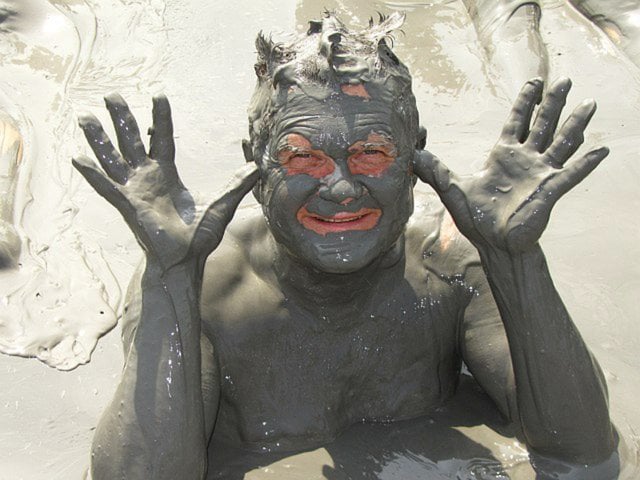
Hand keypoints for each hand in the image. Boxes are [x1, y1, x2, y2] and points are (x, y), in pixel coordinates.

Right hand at [73, 94, 257, 268]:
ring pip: (112, 158)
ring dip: (99, 138)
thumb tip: (259, 168)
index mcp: (167, 175)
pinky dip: (92, 173)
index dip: (159, 118)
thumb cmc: (200, 237)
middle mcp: (147, 178)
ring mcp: (134, 190)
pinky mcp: (126, 205)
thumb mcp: (222, 205)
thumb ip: (238, 184)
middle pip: (130, 140)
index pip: (161, 138)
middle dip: (121, 119)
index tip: (157, 95)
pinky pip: (105, 186)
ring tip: (85, 116)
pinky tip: (77, 158)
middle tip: (112, 95)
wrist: (186, 260)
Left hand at [412, 78, 607, 253]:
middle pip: (543, 124)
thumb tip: (413, 155)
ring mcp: (540, 174)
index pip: (518, 121)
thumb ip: (436, 171)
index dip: (526, 102)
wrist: (495, 244)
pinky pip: (571, 174)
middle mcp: (525, 160)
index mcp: (504, 156)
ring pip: (562, 142)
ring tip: (590, 102)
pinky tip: (602, 151)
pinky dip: (587, 163)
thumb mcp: (453, 190)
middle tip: (565, 80)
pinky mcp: (550, 190)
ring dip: (576, 123)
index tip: (535, 82)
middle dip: (554, 103)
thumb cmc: (477, 219)